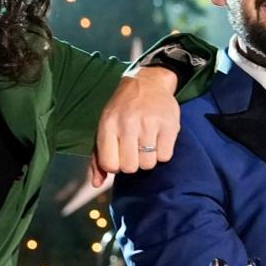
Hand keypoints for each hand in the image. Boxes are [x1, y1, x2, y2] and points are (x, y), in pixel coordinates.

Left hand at [90, 66, 179, 186]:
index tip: (119, 155)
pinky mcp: (169, 125)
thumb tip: (96, 184)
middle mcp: (127, 123)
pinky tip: (158, 139)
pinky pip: (165, 157)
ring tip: (147, 143)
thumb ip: (98, 157)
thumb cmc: (122, 110)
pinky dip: (162, 153)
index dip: (116, 165)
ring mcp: (149, 123)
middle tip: (135, 150)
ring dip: (148, 159)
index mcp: (108, 124)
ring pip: (148, 164)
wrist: (147, 82)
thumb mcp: (104, 128)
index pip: (110, 165)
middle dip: (133, 163)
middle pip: (130, 167)